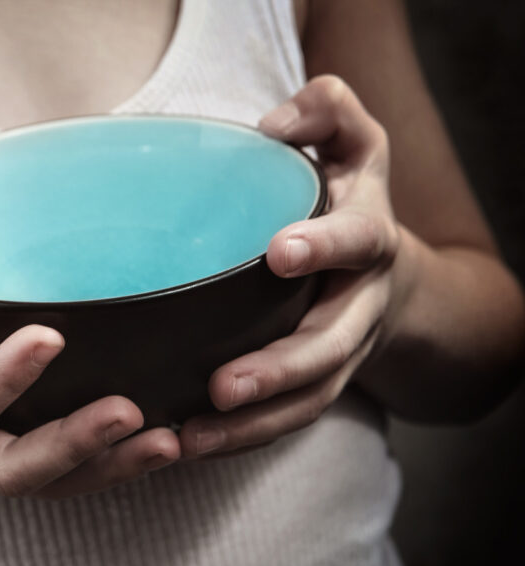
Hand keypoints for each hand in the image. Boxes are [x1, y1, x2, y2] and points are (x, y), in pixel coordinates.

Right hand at [0, 200, 180, 496]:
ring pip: (43, 482)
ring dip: (105, 467)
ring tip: (168, 442)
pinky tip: (154, 438)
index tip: (51, 334)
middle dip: (73, 448)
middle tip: (132, 413)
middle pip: (11, 470)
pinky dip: (103, 462)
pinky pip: (52, 469)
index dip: (2, 379)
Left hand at [178, 75, 411, 458]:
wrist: (389, 277)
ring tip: (190, 438)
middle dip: (280, 369)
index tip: (278, 252)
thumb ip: (327, 111)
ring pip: (308, 401)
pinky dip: (241, 439)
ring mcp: (340, 354)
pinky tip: (186, 445)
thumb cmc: (348, 201)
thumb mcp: (353, 143)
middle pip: (330, 346)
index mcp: (368, 238)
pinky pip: (285, 421)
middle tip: (223, 385)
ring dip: (252, 425)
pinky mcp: (314, 387)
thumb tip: (276, 124)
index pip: (358, 241)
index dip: (325, 246)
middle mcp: (359, 304)